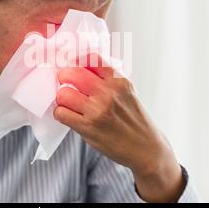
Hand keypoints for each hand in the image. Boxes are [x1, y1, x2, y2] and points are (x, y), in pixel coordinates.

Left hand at [54, 54, 185, 202]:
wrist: (147, 149)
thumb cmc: (136, 120)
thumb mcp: (128, 92)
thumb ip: (108, 79)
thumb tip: (83, 67)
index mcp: (119, 81)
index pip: (91, 58)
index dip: (76, 59)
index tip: (71, 63)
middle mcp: (108, 93)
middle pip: (72, 73)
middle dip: (64, 76)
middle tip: (64, 82)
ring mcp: (97, 110)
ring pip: (64, 93)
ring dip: (62, 97)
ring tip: (68, 102)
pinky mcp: (88, 127)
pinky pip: (61, 113)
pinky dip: (61, 113)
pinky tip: (69, 115)